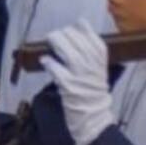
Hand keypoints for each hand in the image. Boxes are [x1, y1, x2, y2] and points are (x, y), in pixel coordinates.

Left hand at [41, 20, 113, 144]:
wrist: (94, 117)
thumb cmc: (94, 90)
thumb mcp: (98, 66)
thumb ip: (88, 50)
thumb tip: (72, 33)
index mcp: (100, 54)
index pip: (85, 29)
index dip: (74, 28)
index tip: (69, 32)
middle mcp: (91, 60)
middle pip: (71, 35)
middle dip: (60, 35)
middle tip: (55, 38)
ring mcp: (79, 72)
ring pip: (63, 47)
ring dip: (54, 42)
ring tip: (49, 44)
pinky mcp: (67, 84)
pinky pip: (54, 67)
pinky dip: (48, 62)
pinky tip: (45, 61)